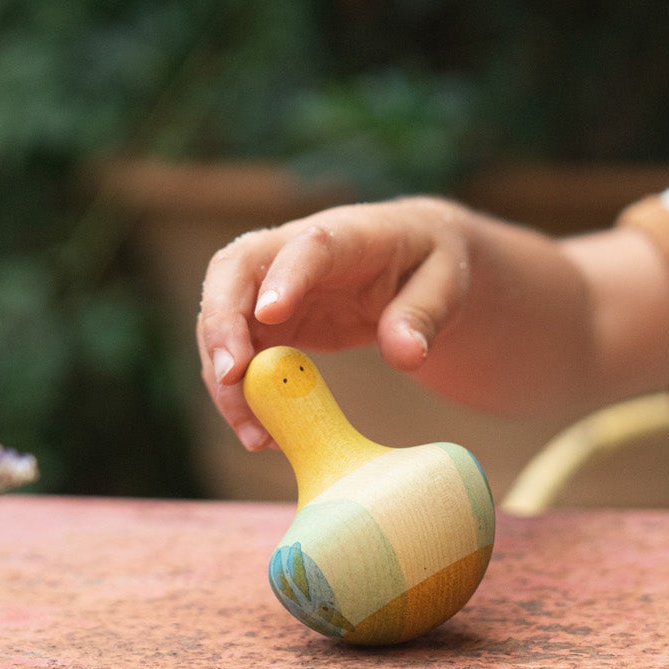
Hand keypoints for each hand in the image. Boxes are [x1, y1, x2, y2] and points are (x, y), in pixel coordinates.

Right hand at [197, 197, 470, 449]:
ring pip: (223, 320)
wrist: (411, 263)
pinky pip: (237, 354)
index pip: (305, 247)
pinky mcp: (266, 322)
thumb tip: (404, 354)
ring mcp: (271, 287)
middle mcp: (292, 252)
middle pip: (232, 272)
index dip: (284, 277)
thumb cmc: (428, 264)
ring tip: (256, 434)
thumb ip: (424, 314)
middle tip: (230, 377)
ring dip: (226, 377)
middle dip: (221, 323)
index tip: (270, 314)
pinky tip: (262, 433)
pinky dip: (240, 395)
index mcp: (345, 234)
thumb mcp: (447, 282)